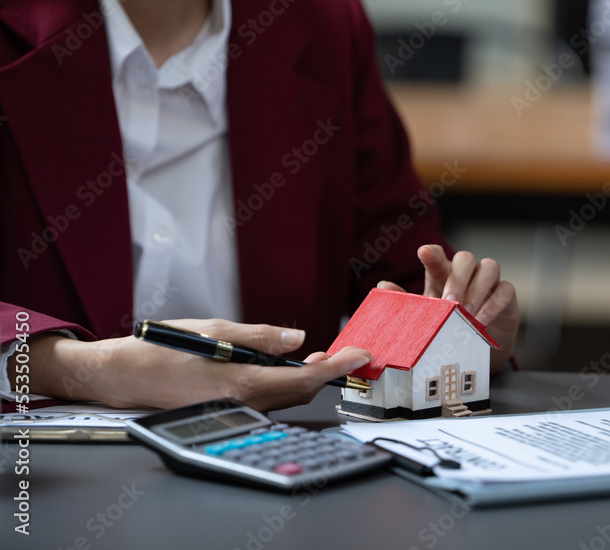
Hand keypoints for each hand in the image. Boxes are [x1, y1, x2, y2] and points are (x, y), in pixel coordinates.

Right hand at [25, 321, 371, 410]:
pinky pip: (267, 400)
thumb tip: (297, 338)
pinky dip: (284, 385)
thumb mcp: (214, 329)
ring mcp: (233, 411)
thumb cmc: (161, 348)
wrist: (120, 376)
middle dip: (325, 373)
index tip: (359, 355)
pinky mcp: (227, 411)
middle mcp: (241, 403)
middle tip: (340, 352)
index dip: (337, 367)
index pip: (304, 379)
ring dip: (306, 379)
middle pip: (300, 393)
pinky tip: (284, 367)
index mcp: (241, 382)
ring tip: (317, 357)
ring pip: (285, 398)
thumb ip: (260, 336)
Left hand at [377, 244, 518, 372]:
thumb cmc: (449, 326)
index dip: (433, 253)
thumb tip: (383, 286)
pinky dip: (493, 304)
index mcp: (444, 275)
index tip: (424, 253)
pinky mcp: (507, 296)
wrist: (476, 349)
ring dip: (477, 289)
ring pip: (490, 267)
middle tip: (450, 302)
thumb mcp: (426, 317)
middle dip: (458, 278)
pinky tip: (480, 321)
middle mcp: (468, 274)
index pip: (439, 257)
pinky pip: (506, 290)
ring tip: (466, 313)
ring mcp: (490, 283)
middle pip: (466, 258)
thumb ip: (406, 302)